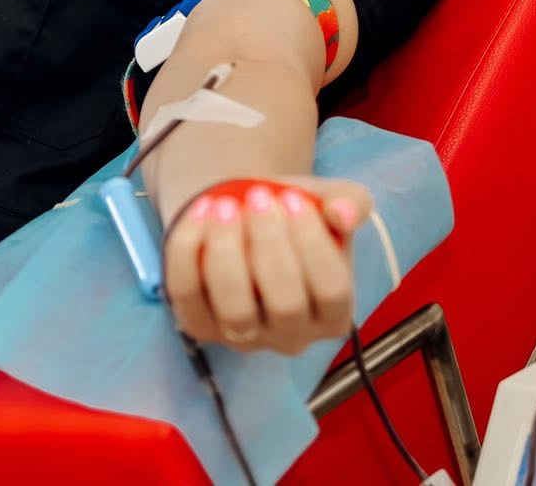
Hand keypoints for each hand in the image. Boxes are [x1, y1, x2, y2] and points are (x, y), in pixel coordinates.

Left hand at [162, 175, 371, 354]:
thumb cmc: (292, 213)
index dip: (313, 244)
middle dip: (271, 245)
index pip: (332, 292)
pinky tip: (201, 213)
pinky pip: (187, 295)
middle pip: (286, 306)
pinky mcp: (199, 325)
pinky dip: (188, 251)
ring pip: (234, 311)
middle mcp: (291, 336)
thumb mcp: (327, 200)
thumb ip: (348, 203)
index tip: (292, 200)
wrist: (242, 212)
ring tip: (226, 206)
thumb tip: (344, 213)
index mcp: (332, 314)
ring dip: (228, 252)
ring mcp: (242, 338)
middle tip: (259, 196)